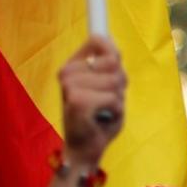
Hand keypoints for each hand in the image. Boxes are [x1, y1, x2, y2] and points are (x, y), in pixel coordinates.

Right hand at [58, 36, 125, 169]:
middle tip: (107, 101)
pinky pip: (113, 98)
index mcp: (72, 66)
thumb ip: (110, 64)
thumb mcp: (108, 86)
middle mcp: (67, 72)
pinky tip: (103, 119)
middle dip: (119, 84)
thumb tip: (105, 38)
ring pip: (115, 80)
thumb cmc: (98, 118)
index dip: (113, 53)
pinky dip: (117, 111)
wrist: (85, 149)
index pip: (99, 41)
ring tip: (104, 110)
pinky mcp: (77, 101)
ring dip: (118, 99)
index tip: (112, 68)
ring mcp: (70, 86)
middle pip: (114, 62)